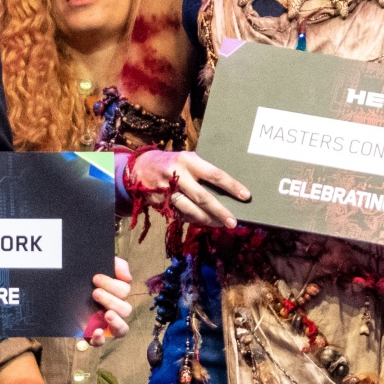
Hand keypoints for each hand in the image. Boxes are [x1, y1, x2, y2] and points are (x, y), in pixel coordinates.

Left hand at [85, 255, 135, 344]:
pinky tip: (97, 332)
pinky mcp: (93, 335)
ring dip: (116, 321)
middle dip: (111, 300)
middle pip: (126, 309)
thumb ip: (117, 265)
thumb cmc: (86, 280)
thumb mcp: (99, 266)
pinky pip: (101, 343)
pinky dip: (100, 339)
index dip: (113, 285)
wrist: (62, 292)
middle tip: (95, 293)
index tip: (95, 278)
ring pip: (122, 329)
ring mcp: (106, 326)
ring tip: (106, 314)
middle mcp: (116, 311)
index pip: (124, 291)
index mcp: (117, 295)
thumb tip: (127, 277)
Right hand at [129, 149, 250, 229]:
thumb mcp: (186, 158)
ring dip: (207, 220)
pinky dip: (193, 220)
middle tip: (233, 222)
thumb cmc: (171, 162)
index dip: (231, 186)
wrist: (138, 167)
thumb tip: (225, 188)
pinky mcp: (159, 203)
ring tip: (221, 224)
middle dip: (219, 211)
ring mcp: (166, 191)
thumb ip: (202, 170)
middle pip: (202, 197)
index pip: (214, 174)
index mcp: (187, 160)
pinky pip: (179, 215)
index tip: (245, 195)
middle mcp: (177, 175)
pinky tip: (204, 222)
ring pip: (190, 210)